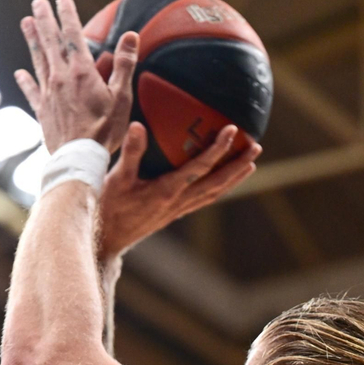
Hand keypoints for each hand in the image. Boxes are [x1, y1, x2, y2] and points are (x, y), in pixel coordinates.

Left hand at [16, 0, 138, 152]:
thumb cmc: (104, 131)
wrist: (79, 158)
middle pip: (50, 41)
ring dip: (32, 39)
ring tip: (26, 22)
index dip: (66, 12)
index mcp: (81, 71)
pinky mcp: (42, 111)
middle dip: (43, 18)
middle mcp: (60, 77)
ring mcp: (48, 94)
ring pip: (38, 59)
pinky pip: (31, 91)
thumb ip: (124, 64)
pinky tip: (20, 72)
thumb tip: (130, 36)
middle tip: (37, 1)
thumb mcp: (121, 97)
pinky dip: (25, 80)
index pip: (72, 33)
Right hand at [98, 123, 262, 260]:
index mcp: (167, 190)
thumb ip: (130, 152)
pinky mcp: (175, 213)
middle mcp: (178, 201)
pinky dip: (219, 188)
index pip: (200, 167)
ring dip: (234, 178)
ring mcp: (179, 209)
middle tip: (256, 147)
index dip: (218, 148)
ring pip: (214, 193)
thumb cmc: (109, 208)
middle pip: (217, 182)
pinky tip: (225, 181)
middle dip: (238, 164)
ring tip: (251, 163)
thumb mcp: (117, 178)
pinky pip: (204, 199)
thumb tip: (137, 125)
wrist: (106, 239)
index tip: (232, 130)